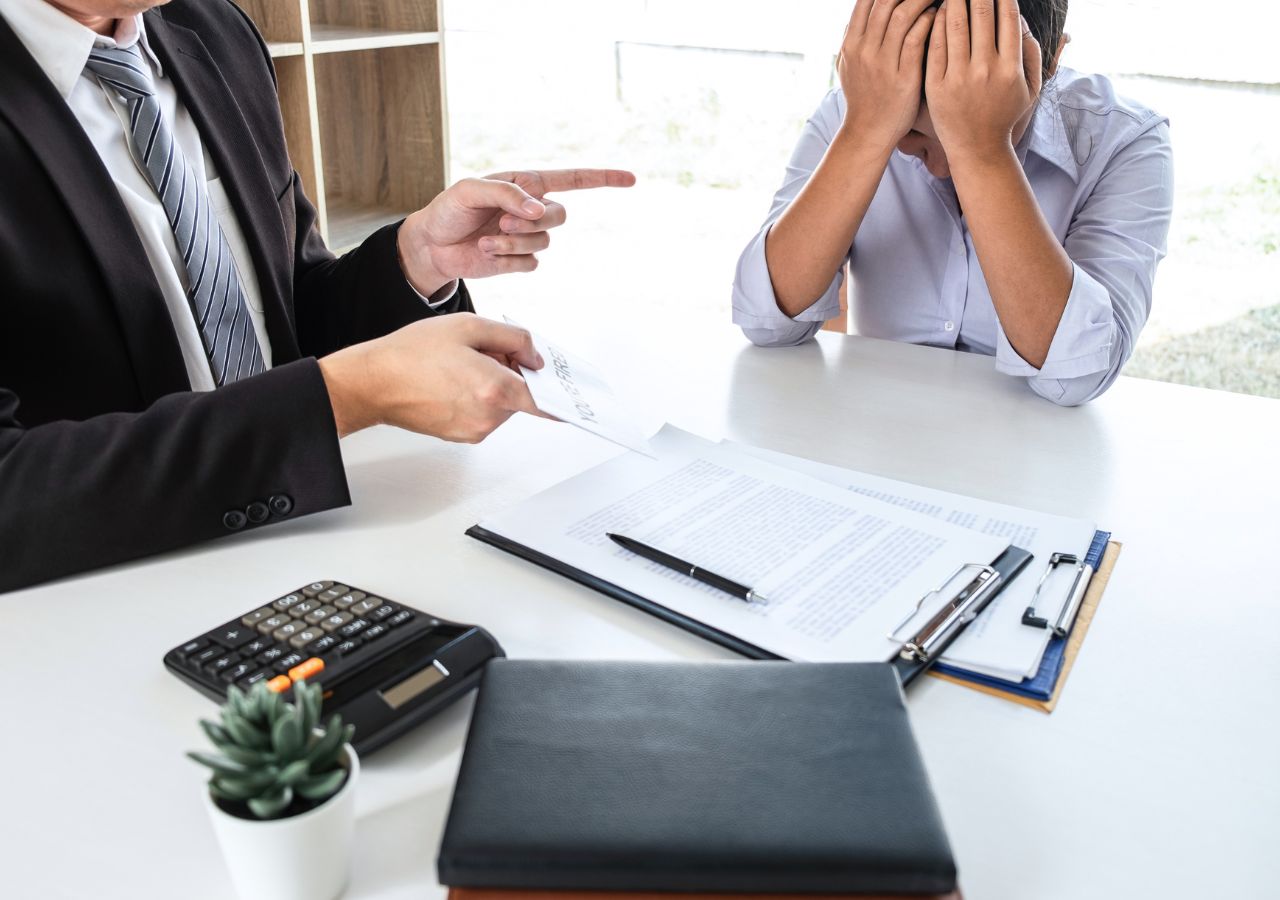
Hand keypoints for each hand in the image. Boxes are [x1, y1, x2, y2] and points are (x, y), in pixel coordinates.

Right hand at [318, 314, 546, 441]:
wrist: (373, 383)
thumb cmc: (411, 353)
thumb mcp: (468, 326)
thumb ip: (512, 338)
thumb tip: (534, 355)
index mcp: (495, 388)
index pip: (544, 399)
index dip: (558, 391)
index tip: (577, 399)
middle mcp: (488, 416)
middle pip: (520, 395)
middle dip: (511, 373)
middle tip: (482, 352)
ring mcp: (474, 430)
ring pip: (502, 404)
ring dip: (493, 385)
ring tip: (458, 366)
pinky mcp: (461, 436)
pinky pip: (483, 414)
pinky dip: (477, 397)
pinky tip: (451, 381)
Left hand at [396, 169, 635, 295]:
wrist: (432, 245)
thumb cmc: (449, 210)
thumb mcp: (471, 190)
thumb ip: (507, 193)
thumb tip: (539, 209)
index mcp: (526, 184)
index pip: (573, 179)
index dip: (603, 179)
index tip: (631, 179)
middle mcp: (532, 209)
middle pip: (560, 216)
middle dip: (532, 223)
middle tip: (502, 223)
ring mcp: (526, 236)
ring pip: (544, 243)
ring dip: (513, 243)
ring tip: (486, 241)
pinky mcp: (519, 260)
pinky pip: (530, 264)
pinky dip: (508, 261)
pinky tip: (487, 255)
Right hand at [835, 0, 938, 149]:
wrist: (869, 132)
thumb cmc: (863, 98)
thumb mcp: (847, 67)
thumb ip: (852, 40)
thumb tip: (858, 14)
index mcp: (851, 45)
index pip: (866, 2)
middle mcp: (865, 51)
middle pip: (886, 3)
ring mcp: (883, 64)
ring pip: (902, 16)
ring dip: (922, 0)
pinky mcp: (904, 77)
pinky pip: (917, 40)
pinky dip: (928, 22)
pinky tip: (937, 17)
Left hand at [925, 0, 1042, 160]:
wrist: (977, 149)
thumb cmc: (1005, 116)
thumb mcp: (1030, 88)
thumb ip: (1032, 53)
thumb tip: (1023, 21)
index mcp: (1011, 67)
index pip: (1008, 16)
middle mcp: (986, 69)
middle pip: (982, 14)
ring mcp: (960, 77)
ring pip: (956, 24)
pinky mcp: (937, 85)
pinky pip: (936, 45)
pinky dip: (938, 22)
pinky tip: (940, 8)